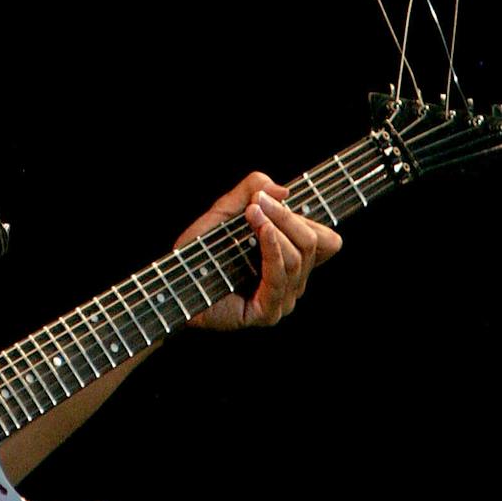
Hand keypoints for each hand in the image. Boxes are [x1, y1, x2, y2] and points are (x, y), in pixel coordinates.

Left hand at [180, 171, 340, 330]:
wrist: (175, 285)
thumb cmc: (199, 252)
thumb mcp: (225, 210)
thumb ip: (251, 190)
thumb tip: (283, 189)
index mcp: (291, 259)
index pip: (326, 241)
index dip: (306, 216)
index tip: (270, 196)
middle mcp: (293, 281)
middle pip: (312, 243)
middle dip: (286, 216)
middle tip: (258, 200)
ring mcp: (283, 298)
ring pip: (298, 258)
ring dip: (276, 227)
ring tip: (252, 211)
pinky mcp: (268, 312)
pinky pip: (279, 276)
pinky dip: (272, 248)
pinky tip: (263, 230)